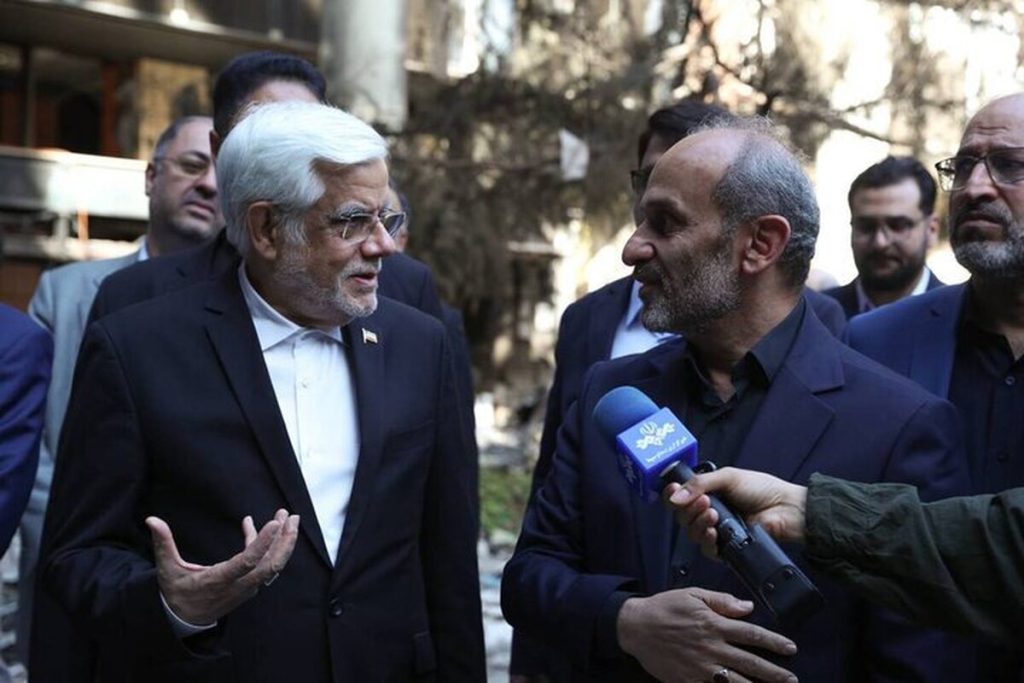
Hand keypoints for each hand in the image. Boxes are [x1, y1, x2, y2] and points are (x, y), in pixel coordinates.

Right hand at [147, 509, 299, 624]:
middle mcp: (238, 586)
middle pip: (270, 565)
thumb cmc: (175, 592)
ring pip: (272, 566)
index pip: (246, 562)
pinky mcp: (249, 586)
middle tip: (290, 516)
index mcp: (218, 581)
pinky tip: (251, 525)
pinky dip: (264, 545)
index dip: (262, 543)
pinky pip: (263, 565)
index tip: (274, 523)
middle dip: (284, 541)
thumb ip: (163, 544)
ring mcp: (246, 587)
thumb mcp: (167, 569)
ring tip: (287, 517)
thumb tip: (151, 520)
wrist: (184, 620)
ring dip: (283, 542)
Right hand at [617, 588, 796, 682]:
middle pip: (749, 662)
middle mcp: (711, 647)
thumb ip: (721, 601)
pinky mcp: (689, 680)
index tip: (791, 649)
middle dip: (774, 672)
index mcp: (713, 624)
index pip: (751, 634)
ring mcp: (700, 667)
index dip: (773, 642)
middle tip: (792, 680)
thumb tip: (747, 607)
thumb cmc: (665, 607)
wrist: (635, 627)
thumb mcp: (692, 595)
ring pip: (736, 681)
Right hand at [665, 467, 807, 558]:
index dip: (672, 495)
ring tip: (714, 515)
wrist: (784, 508)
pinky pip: (706, 550)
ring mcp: (716, 531)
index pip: (680, 496)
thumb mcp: (728, 477)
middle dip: (689, 509)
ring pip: (692, 533)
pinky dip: (707, 541)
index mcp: (707, 493)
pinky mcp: (725, 547)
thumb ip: (699, 484)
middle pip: (683, 517)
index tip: (673, 491)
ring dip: (699, 523)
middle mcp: (708, 512)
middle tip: (705, 502)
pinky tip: (715, 533)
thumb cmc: (761, 489)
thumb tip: (675, 495)